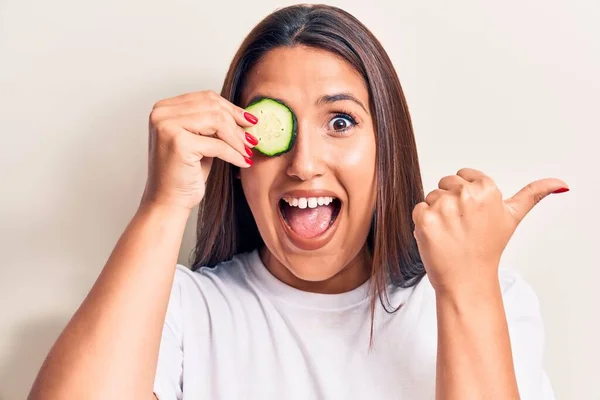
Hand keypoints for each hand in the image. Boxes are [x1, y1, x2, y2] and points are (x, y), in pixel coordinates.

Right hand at [141, 90, 258, 211]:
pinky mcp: (179, 143)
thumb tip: (244, 114)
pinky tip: (243, 162)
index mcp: (163, 108)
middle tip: (252, 137)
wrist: (167, 202)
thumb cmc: (183, 174)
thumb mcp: (198, 141)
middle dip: (237, 123)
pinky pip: (218, 144)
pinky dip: (234, 154)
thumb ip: (212, 123)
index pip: (205, 97)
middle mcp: (161, 114)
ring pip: (217, 122)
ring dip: (237, 138)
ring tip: (247, 150)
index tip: (249, 120)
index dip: (231, 108)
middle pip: (212, 107)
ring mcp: (168, 127)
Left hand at [412, 168, 568, 293]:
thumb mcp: (512, 217)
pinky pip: (418, 209)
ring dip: (436, 213)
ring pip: (431, 197)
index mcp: (487, 189)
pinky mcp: (425, 219)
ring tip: (450, 233)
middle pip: (445, 184)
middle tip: (461, 226)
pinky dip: (423, 223)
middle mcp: (466, 194)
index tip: (472, 214)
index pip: (462, 175)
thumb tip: (561, 183)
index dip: (464, 195)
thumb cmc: (488, 248)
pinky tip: (437, 237)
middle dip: (449, 202)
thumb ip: (533, 195)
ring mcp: (444, 207)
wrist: (467, 280)